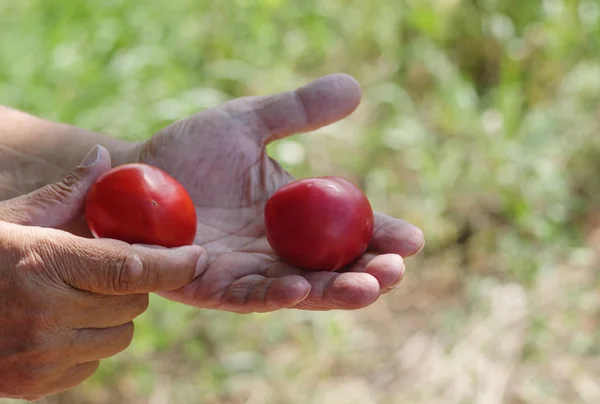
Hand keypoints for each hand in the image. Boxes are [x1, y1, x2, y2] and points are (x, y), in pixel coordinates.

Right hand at [0, 146, 205, 399]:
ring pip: (118, 338)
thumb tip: (105, 159)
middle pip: (133, 304)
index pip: (132, 269)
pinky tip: (58, 324)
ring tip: (79, 295)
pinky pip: (90, 365)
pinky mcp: (31, 385)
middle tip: (111, 268)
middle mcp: (44, 314)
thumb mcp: (11, 214)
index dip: (175, 264)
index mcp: (42, 262)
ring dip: (113, 315)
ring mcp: (37, 356)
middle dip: (134, 284)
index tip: (198, 257)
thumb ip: (67, 192)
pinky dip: (87, 345)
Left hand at [131, 73, 423, 312]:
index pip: (347, 233)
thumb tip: (356, 89)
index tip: (414, 238)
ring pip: (299, 290)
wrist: (133, 174)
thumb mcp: (247, 123)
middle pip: (331, 270)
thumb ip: (298, 111)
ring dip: (334, 292)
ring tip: (370, 286)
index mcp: (294, 219)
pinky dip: (275, 294)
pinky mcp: (210, 286)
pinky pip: (248, 295)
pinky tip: (299, 286)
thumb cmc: (189, 151)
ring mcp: (245, 271)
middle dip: (367, 273)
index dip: (380, 237)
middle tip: (396, 269)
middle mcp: (277, 251)